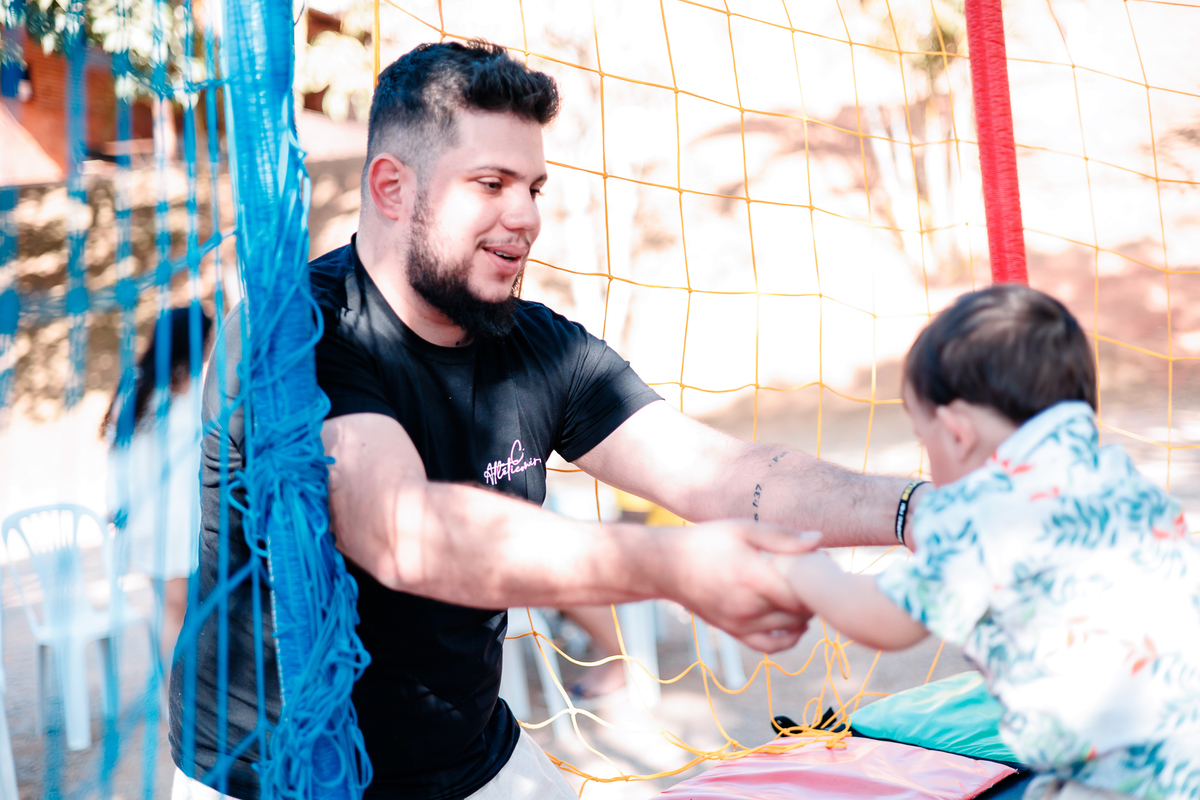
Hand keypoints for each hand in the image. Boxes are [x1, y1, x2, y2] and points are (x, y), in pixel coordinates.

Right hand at [651, 522, 821, 652]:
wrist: (666, 566)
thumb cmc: (706, 541)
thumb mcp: (743, 529)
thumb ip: (783, 537)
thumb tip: (820, 541)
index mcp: (753, 576)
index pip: (802, 593)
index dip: (819, 581)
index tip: (822, 565)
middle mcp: (748, 606)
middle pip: (800, 612)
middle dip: (814, 597)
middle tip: (816, 578)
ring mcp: (741, 623)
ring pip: (790, 629)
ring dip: (805, 615)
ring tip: (804, 594)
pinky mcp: (734, 632)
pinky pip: (770, 646)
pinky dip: (789, 639)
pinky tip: (795, 623)